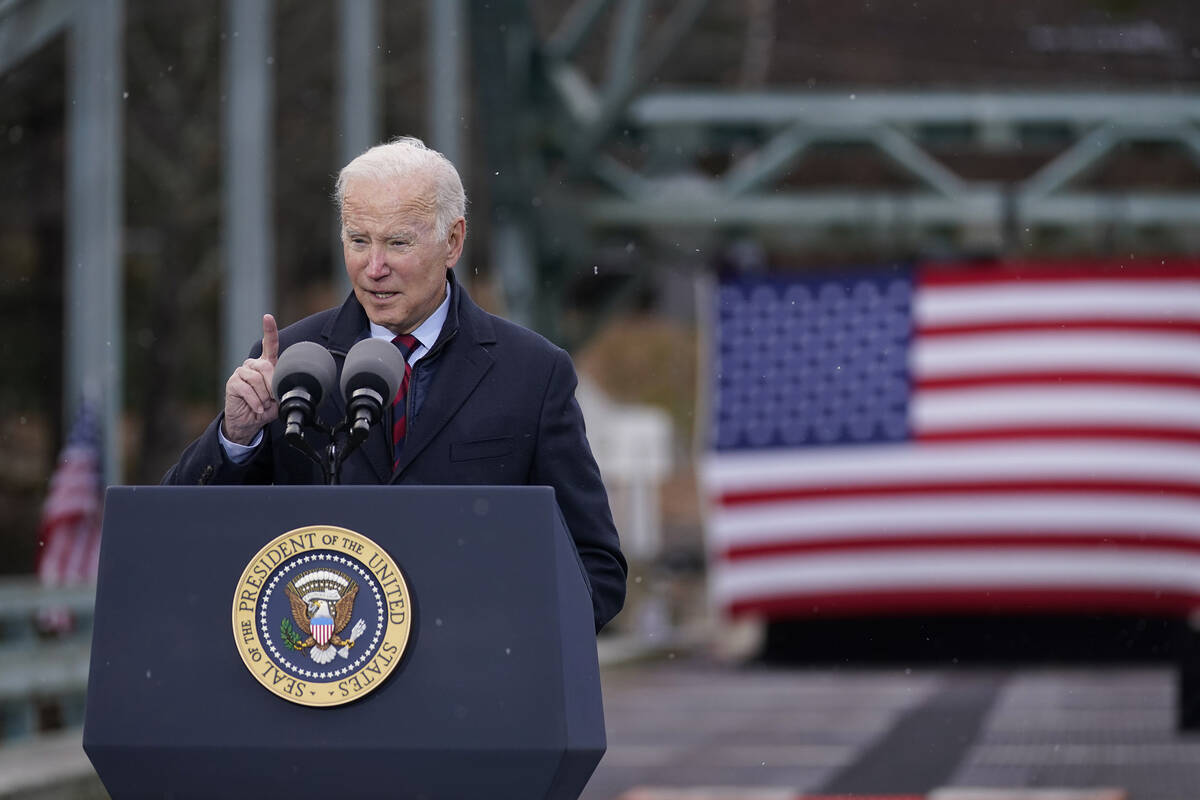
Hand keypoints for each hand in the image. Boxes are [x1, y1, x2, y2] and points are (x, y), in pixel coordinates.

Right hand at [222, 314, 278, 444]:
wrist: (249, 423)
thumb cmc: (265, 408)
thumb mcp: (279, 399)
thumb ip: (282, 389)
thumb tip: (285, 385)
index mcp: (266, 365)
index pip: (269, 345)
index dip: (269, 330)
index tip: (268, 317)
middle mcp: (253, 365)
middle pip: (266, 367)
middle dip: (272, 386)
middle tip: (272, 400)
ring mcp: (241, 372)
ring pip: (257, 379)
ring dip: (264, 396)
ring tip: (264, 405)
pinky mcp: (233, 382)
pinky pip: (247, 389)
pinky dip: (256, 401)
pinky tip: (257, 408)